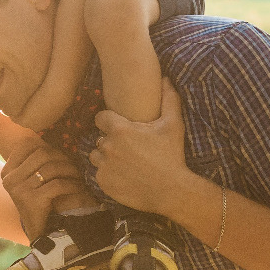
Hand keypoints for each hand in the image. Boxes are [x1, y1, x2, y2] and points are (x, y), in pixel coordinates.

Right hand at [0, 138, 85, 239]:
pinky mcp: (31, 200)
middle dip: (62, 158)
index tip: (60, 156)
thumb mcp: (33, 180)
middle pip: (41, 154)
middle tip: (74, 166)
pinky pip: (57, 185)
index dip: (47, 146)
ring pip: (51, 168)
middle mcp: (9, 179)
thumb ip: (36, 161)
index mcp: (7, 171)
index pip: (27, 145)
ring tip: (79, 177)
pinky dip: (71, 185)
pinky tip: (78, 188)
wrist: (40, 232)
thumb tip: (50, 135)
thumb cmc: (41, 201)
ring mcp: (19, 190)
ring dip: (70, 171)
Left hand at [91, 80, 190, 215]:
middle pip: (99, 138)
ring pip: (96, 156)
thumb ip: (168, 99)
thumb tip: (166, 78)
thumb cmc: (172, 156)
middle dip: (110, 141)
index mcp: (120, 129)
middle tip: (128, 148)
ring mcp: (103, 166)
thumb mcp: (173, 124)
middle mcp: (107, 146)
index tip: (119, 127)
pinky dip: (108, 175)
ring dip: (106, 157)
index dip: (109, 121)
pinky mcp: (103, 182)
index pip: (100, 118)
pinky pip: (98, 174)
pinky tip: (124, 176)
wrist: (171, 191)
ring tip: (124, 162)